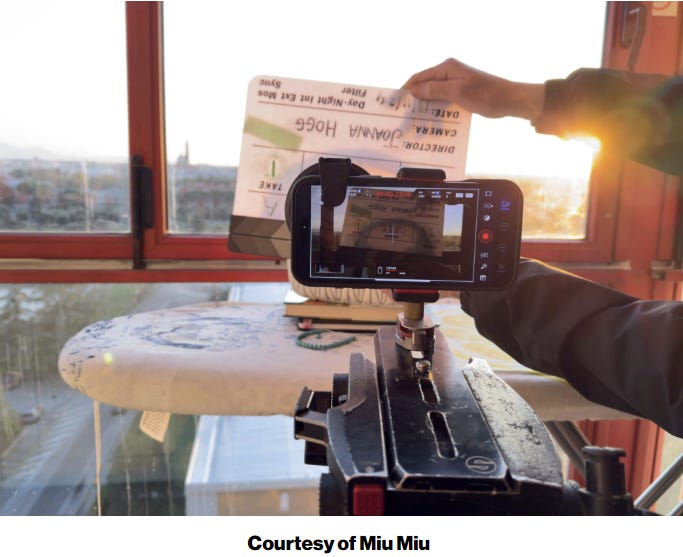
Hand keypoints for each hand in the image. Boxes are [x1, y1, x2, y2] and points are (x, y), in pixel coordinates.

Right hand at [402, 58, 544, 120]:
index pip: (419, 77)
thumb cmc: (486, 95)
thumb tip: (414, 90)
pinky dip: (436, 108)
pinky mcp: (460, 92)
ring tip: (413, 119)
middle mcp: (449, 73)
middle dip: (414, 99)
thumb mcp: (457, 92)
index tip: (395, 103)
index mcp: (447, 68)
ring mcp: (455, 83)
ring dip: (424, 106)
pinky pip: (443, 100)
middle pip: (425, 86)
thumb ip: (434, 90)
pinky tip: (430, 119)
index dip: (406, 89)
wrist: (509, 100)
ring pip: (433, 94)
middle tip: (402, 114)